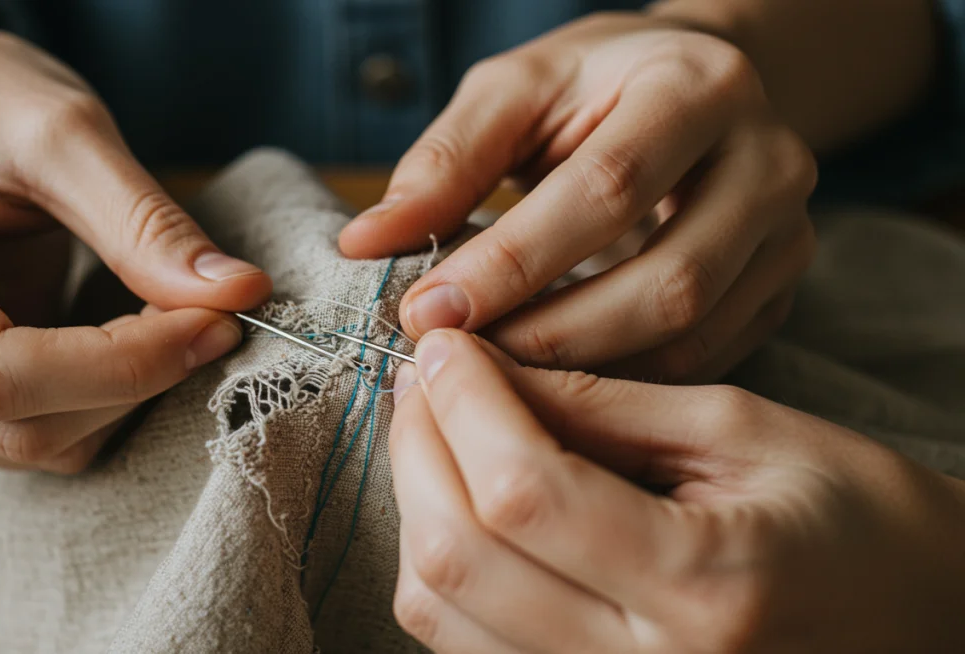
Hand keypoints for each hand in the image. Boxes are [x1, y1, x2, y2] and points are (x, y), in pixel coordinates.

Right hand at [0, 30, 271, 472]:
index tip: (214, 321)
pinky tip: (122, 342)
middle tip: (207, 314)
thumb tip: (235, 294)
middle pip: (8, 424)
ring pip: (23, 445)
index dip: (122, 364)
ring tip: (164, 316)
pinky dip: (96, 404)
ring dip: (119, 398)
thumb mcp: (62, 131)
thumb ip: (143, 223)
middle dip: (131, 382)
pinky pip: (26, 440)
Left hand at [340, 13, 817, 381]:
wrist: (693, 88)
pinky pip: (703, 359)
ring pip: (690, 333)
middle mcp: (767, 162)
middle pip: (667, 280)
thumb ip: (445, 161)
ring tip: (495, 380)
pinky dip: (621, 383)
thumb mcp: (514, 90)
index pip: (606, 189)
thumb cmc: (592, 85)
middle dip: (549, 334)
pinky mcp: (780, 289)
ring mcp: (788, 234)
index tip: (428, 313)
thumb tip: (366, 243)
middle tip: (460, 364)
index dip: (513, 262)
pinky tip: (554, 385)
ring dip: (582, 371)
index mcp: (699, 87)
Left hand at [388, 329, 964, 652]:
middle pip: (458, 555)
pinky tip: (461, 496)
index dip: (462, 403)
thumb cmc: (854, 518)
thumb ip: (603, 407)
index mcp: (705, 586)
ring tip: (439, 427)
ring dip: (415, 501)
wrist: (913, 626)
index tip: (446, 342)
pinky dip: (439, 558)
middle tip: (428, 375)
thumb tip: (483, 369)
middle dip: (417, 444)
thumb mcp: (744, 432)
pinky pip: (460, 641)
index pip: (522, 491)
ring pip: (437, 608)